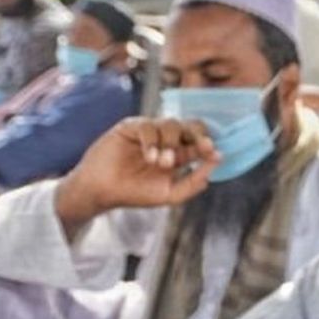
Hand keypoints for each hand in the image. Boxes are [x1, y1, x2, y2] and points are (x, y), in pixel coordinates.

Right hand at [55, 117, 219, 227]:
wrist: (103, 193)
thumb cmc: (135, 193)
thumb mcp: (170, 194)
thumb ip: (193, 182)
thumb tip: (215, 164)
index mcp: (179, 154)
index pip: (199, 142)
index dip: (208, 145)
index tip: (213, 153)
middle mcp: (166, 140)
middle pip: (190, 126)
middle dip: (199, 135)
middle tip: (203, 147)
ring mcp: (149, 132)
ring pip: (171, 124)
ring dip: (172, 144)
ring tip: (163, 163)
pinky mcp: (130, 127)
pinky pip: (148, 126)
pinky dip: (153, 142)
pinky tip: (149, 157)